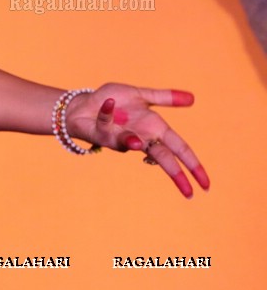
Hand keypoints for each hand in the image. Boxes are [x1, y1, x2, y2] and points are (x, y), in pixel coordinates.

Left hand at [66, 83, 209, 197]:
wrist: (83, 104)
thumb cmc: (112, 101)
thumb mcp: (141, 96)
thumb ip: (164, 98)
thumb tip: (193, 98)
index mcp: (155, 128)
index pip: (180, 148)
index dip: (194, 165)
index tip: (206, 184)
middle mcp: (140, 137)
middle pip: (162, 157)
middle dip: (176, 174)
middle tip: (189, 193)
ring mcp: (120, 138)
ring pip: (131, 144)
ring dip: (134, 142)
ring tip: (139, 143)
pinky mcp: (101, 133)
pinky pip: (104, 123)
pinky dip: (107, 112)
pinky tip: (110, 103)